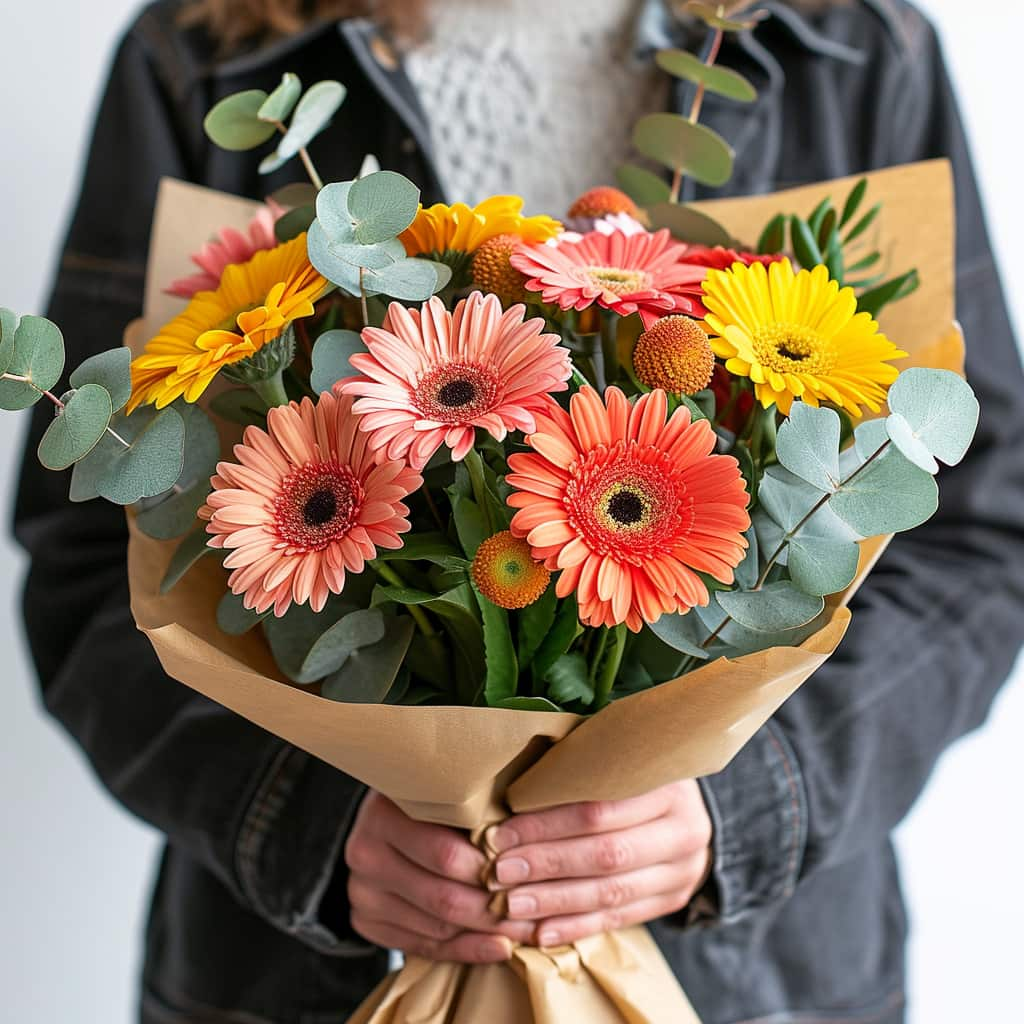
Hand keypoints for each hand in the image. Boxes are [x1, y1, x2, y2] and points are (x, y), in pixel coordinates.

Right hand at [345, 790, 531, 962]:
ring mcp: (362, 891)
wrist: (387, 819)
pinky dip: (467, 950)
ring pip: (437, 927)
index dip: (492, 867)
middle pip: (443, 896)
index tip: (530, 873)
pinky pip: (424, 947)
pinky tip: (498, 946)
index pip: (446, 855)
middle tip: (535, 910)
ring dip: (487, 932)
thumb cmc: (433, 799)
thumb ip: (477, 808)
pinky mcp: (366, 921)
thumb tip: (529, 837)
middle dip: (495, 908)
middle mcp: (365, 852)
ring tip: (526, 928)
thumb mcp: (449, 790)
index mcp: (384, 813)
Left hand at [489, 780, 711, 946]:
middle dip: (546, 864)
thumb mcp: (618, 760)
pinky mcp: (673, 899)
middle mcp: (683, 828)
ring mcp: (682, 869)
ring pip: (611, 892)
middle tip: (499, 872)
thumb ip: (578, 771)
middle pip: (606, 853)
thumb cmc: (634, 776)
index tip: (502, 833)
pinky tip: (541, 932)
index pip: (598, 808)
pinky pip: (620, 918)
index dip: (546, 823)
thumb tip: (509, 792)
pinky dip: (577, 926)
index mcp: (667, 784)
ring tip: (512, 905)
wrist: (687, 810)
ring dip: (555, 901)